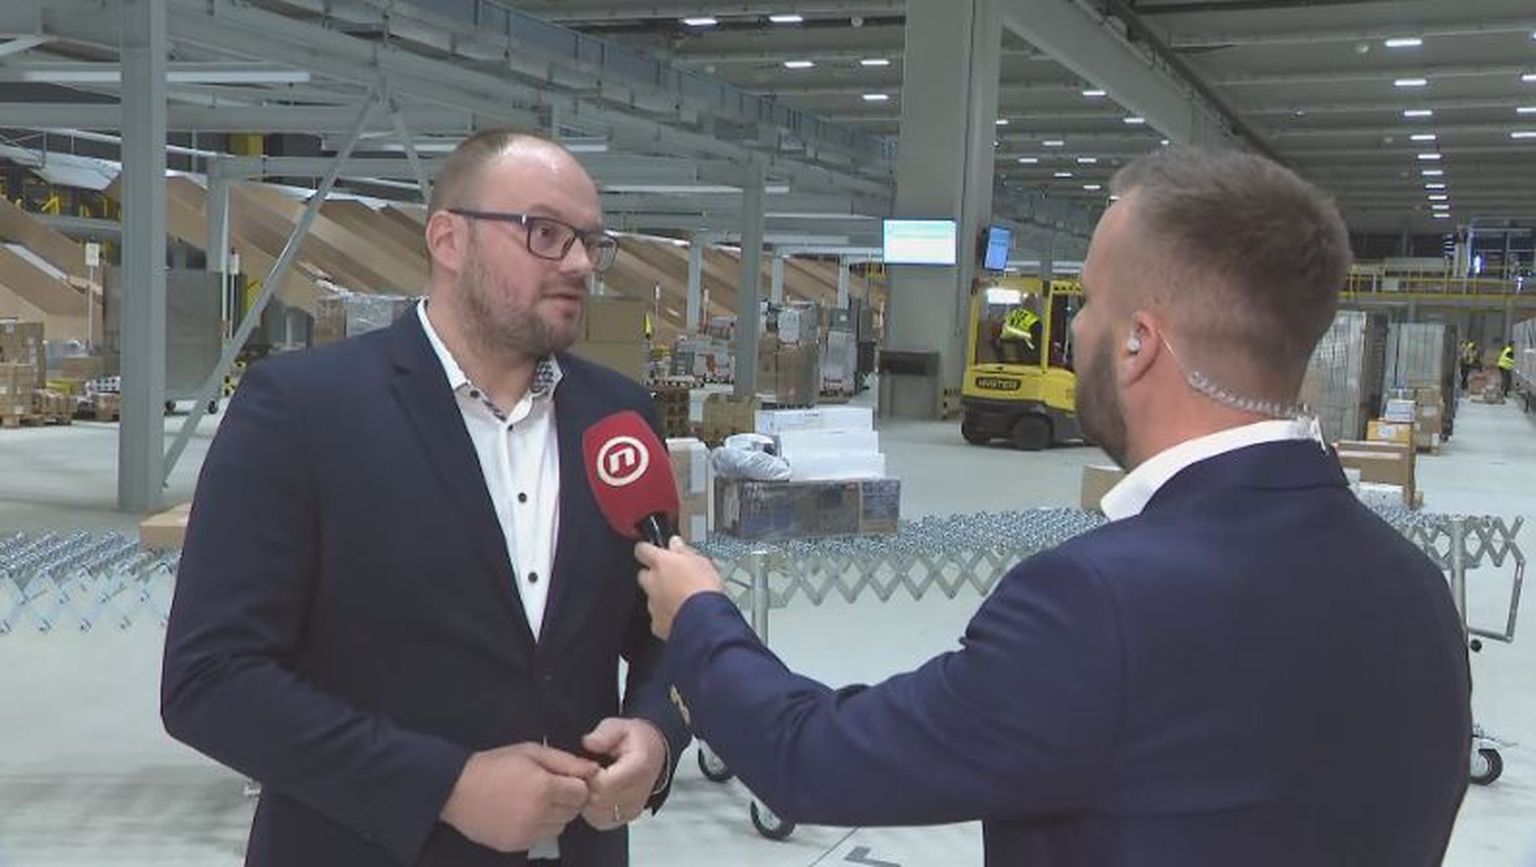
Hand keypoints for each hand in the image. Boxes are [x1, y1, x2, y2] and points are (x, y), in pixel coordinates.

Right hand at [439, 742, 597, 852]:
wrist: (457, 789)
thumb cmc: (495, 764)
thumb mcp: (531, 752)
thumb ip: (566, 761)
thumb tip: (594, 769)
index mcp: (544, 788)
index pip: (581, 793)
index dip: (575, 783)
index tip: (564, 778)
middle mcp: (539, 815)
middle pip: (573, 812)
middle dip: (567, 799)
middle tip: (549, 788)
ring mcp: (527, 833)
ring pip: (560, 827)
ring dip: (555, 815)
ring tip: (535, 801)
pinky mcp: (516, 845)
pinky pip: (541, 838)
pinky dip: (539, 827)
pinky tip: (524, 813)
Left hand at [580, 718, 667, 830]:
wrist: (654, 752)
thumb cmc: (635, 739)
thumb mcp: (619, 726)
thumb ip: (604, 734)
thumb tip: (589, 743)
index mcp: (639, 767)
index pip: (603, 784)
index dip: (588, 775)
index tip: (588, 764)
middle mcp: (640, 792)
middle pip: (598, 801)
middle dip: (585, 788)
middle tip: (586, 772)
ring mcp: (634, 808)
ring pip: (597, 814)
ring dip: (588, 799)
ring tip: (592, 781)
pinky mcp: (628, 817)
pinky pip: (601, 820)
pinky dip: (592, 809)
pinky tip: (596, 792)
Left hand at [635, 537, 724, 639]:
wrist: (704, 620)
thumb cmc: (703, 589)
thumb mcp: (701, 561)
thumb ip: (684, 552)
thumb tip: (676, 544)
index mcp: (661, 563)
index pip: (642, 550)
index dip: (647, 549)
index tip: (652, 550)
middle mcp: (652, 583)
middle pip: (643, 575)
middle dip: (654, 575)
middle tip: (672, 577)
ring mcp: (653, 604)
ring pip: (651, 597)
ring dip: (662, 596)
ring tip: (682, 598)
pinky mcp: (657, 623)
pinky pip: (658, 617)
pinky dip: (666, 615)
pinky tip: (681, 615)